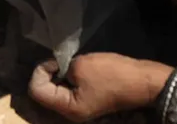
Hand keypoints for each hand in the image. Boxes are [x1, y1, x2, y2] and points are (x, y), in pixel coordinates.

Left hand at [28, 54, 173, 122]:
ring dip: (56, 77)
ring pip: (54, 93)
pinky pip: (66, 92)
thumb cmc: (111, 74)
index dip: (40, 71)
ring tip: (67, 66)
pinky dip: (66, 80)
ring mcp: (78, 109)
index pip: (36, 90)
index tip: (55, 62)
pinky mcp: (86, 102)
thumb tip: (56, 71)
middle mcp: (70, 114)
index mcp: (68, 108)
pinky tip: (74, 71)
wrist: (140, 81)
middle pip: (43, 94)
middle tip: (58, 63)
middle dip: (46, 75)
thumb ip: (60, 69)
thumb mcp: (80, 65)